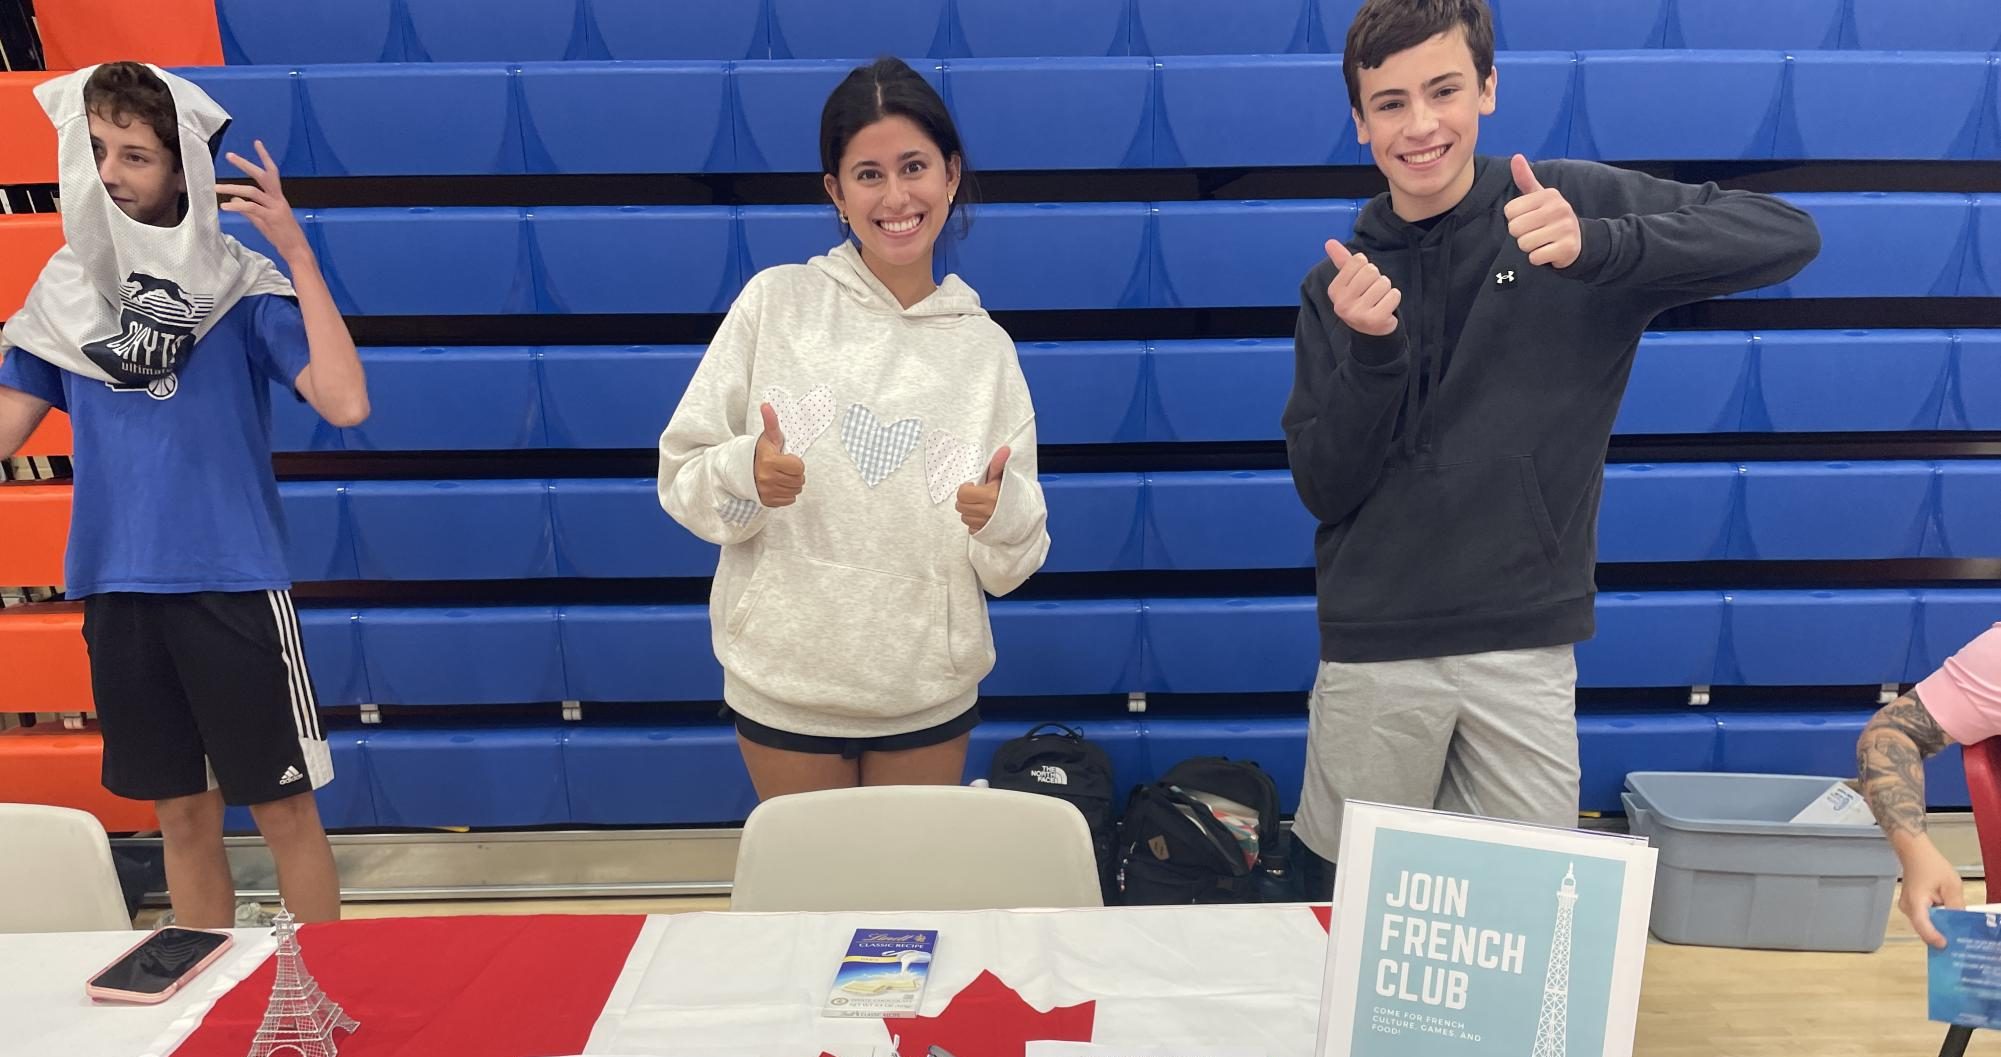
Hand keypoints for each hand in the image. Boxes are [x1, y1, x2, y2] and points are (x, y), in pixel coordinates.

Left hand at [216, 140, 310, 262]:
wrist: (297, 251)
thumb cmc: (282, 237)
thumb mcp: (263, 221)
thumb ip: (248, 209)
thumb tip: (232, 199)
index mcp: (277, 198)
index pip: (271, 172)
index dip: (264, 157)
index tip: (257, 142)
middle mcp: (278, 199)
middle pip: (263, 176)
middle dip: (246, 165)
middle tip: (230, 155)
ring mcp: (275, 208)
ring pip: (253, 191)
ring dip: (232, 188)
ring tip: (216, 187)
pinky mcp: (272, 218)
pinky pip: (252, 208)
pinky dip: (237, 207)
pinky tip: (225, 207)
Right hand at [753, 402, 804, 507]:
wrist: (744, 469)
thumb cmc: (760, 452)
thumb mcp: (769, 437)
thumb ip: (771, 422)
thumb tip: (766, 405)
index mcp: (769, 461)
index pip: (799, 467)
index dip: (795, 462)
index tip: (785, 458)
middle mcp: (767, 478)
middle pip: (799, 481)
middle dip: (795, 473)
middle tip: (784, 468)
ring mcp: (767, 491)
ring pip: (795, 491)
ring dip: (792, 484)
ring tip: (781, 476)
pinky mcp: (767, 502)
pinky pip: (789, 500)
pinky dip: (786, 494)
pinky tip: (778, 485)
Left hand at [955, 448, 1009, 533]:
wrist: (1025, 514)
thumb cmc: (1012, 495)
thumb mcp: (1004, 477)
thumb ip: (999, 464)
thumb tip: (1004, 449)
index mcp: (989, 496)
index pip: (962, 494)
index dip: (966, 489)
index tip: (973, 487)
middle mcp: (986, 511)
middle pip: (960, 506)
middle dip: (966, 500)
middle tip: (976, 496)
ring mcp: (985, 523)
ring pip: (964, 517)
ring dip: (969, 511)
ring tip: (980, 505)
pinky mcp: (985, 532)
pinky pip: (970, 527)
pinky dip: (974, 522)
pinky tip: (982, 516)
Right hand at [1323, 240, 1400, 337]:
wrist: (1370, 330)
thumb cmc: (1361, 299)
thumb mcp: (1350, 280)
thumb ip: (1342, 261)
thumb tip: (1329, 242)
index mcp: (1334, 290)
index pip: (1358, 261)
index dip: (1365, 268)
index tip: (1362, 282)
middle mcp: (1342, 304)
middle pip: (1371, 271)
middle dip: (1377, 278)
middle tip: (1372, 293)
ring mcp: (1357, 314)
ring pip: (1384, 283)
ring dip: (1386, 289)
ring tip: (1379, 300)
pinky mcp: (1375, 320)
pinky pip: (1394, 295)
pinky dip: (1394, 298)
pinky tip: (1386, 307)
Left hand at [1503, 154, 1580, 268]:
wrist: (1577, 239)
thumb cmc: (1550, 216)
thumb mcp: (1539, 196)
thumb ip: (1525, 178)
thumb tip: (1516, 156)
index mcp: (1548, 195)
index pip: (1509, 211)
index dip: (1514, 219)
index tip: (1529, 219)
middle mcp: (1558, 208)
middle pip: (1515, 228)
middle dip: (1520, 235)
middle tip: (1535, 232)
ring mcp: (1565, 228)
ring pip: (1524, 244)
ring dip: (1529, 247)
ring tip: (1541, 241)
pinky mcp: (1567, 248)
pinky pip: (1535, 257)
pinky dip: (1538, 258)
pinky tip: (1548, 251)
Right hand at [1898, 840, 1965, 948]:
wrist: (1915, 852)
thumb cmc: (1932, 866)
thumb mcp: (1951, 885)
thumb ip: (1956, 905)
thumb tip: (1960, 923)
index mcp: (1915, 903)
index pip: (1923, 926)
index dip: (1934, 937)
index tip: (1946, 944)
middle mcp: (1907, 909)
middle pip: (1924, 928)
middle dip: (1940, 935)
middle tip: (1957, 942)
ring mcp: (1907, 908)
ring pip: (1924, 924)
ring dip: (1938, 927)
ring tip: (1955, 932)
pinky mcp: (1910, 906)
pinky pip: (1923, 918)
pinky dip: (1935, 920)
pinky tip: (1948, 920)